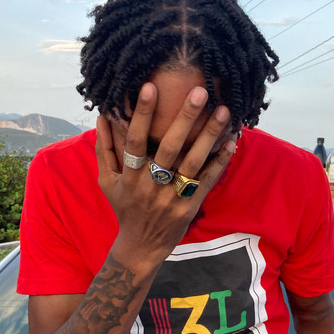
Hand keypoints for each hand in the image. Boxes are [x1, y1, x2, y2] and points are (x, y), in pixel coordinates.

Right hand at [95, 82, 235, 264]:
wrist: (141, 246)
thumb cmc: (124, 209)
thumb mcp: (107, 182)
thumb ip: (104, 149)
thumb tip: (102, 116)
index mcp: (130, 177)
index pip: (135, 141)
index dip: (142, 115)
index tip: (149, 86)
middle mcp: (151, 186)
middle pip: (170, 148)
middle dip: (185, 118)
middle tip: (200, 91)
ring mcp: (172, 198)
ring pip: (192, 163)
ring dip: (209, 136)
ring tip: (223, 112)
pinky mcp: (190, 207)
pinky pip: (207, 181)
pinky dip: (220, 162)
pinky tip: (231, 142)